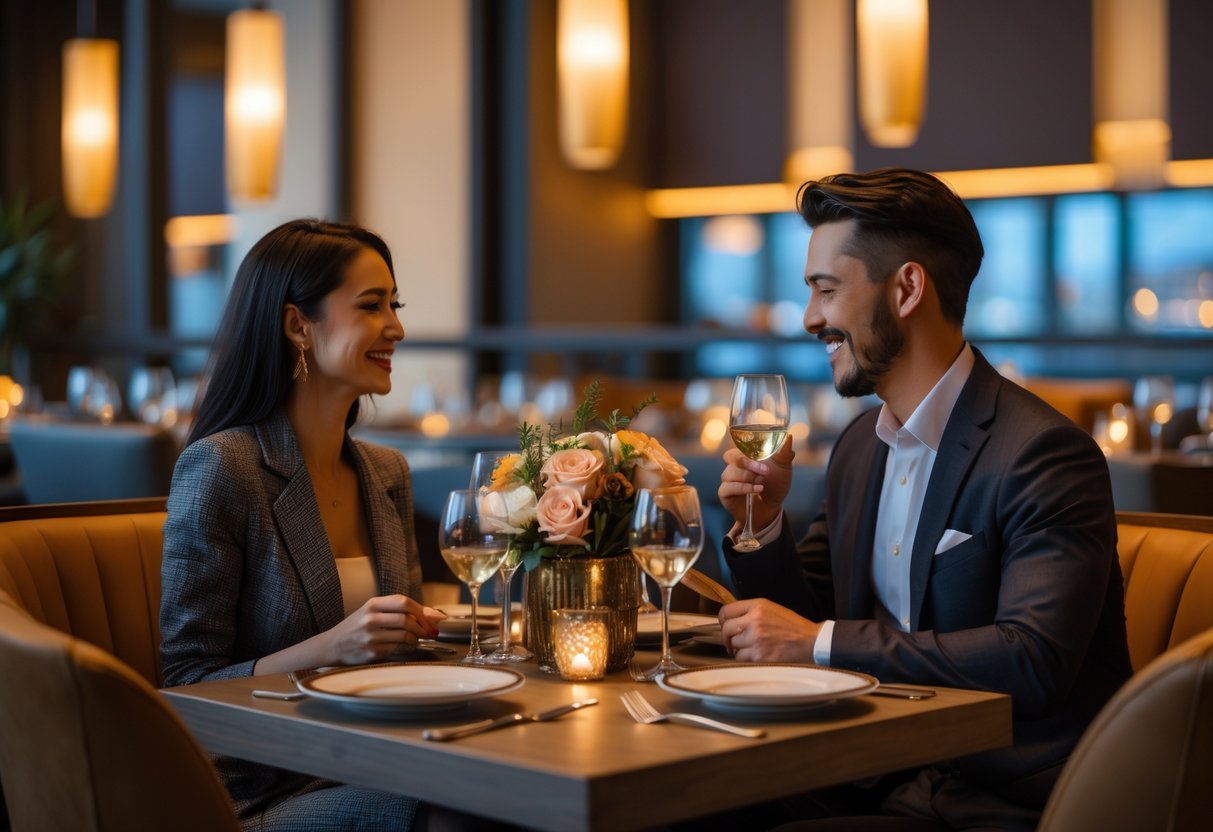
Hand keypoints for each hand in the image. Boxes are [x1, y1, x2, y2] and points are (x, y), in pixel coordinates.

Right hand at [325, 594, 446, 665]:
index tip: (433, 618)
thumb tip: (435, 615)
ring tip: (417, 638)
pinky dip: (406, 648)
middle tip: (430, 632)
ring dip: (416, 638)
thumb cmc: (357, 627)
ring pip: (405, 635)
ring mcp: (371, 636)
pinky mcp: (372, 652)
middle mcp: (371, 619)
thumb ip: (400, 610)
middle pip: (406, 619)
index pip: (403, 601)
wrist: (332, 645)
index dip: (422, 610)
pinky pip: (397, 649)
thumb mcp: (373, 612)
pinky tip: (405, 646)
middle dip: (423, 627)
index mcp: (372, 604)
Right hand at [717, 435, 794, 532]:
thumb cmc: (775, 486)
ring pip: (730, 472)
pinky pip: (728, 487)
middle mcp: (735, 466)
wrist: (772, 509)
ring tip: (762, 484)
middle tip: (764, 470)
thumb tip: (788, 436)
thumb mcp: (783, 469)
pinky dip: (743, 488)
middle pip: (730, 456)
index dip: (747, 447)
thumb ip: (784, 453)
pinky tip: (756, 490)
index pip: (738, 444)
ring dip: (748, 477)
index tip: (762, 453)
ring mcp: (728, 479)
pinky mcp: (725, 493)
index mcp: (746, 456)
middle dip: (747, 462)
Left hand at [719, 598, 818, 662]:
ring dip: (738, 648)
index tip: (725, 625)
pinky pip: (741, 658)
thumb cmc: (793, 626)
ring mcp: (756, 639)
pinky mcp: (759, 656)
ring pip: (733, 645)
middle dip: (727, 637)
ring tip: (750, 647)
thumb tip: (732, 619)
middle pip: (726, 629)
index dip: (723, 620)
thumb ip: (751, 611)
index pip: (726, 611)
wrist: (811, 641)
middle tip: (732, 641)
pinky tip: (755, 655)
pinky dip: (745, 658)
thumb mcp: (771, 609)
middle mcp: (754, 621)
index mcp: (757, 606)